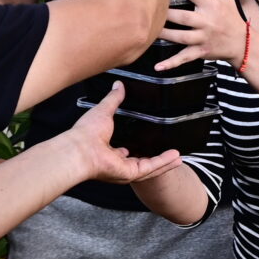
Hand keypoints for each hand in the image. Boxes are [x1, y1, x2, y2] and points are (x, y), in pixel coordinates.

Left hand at [65, 84, 183, 185]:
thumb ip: (113, 99)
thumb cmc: (85, 133)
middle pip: (141, 162)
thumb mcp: (104, 110)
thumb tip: (118, 85)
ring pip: (149, 167)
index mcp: (108, 150)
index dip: (137, 146)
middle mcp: (116, 163)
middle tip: (170, 153)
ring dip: (164, 162)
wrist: (80, 148)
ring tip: (179, 157)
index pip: (126, 151)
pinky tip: (175, 157)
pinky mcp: (130, 173)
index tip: (147, 141)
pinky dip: (163, 162)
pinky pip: (150, 167)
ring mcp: (123, 170)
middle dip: (156, 158)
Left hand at [157, 0, 248, 70]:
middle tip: (149, 7)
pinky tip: (158, 66)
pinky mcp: (200, 52)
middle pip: (183, 16)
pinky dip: (171, 63)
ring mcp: (202, 38)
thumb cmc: (231, 17)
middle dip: (167, 12)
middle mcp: (206, 21)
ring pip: (181, 37)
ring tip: (149, 30)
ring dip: (165, 34)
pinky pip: (184, 58)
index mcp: (211, 5)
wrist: (242, 43)